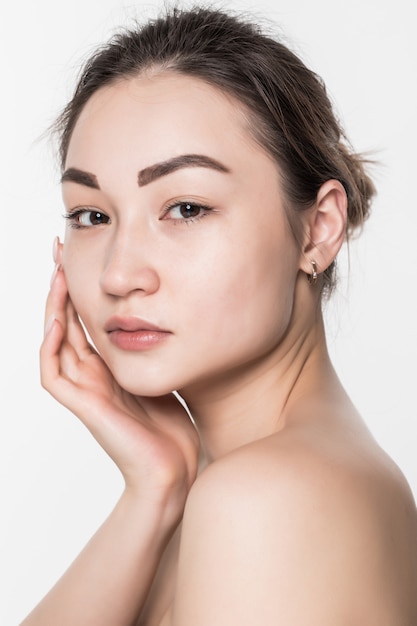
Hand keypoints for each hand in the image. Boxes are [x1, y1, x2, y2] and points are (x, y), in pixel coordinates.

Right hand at [41, 265, 199, 517]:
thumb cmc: (172, 429)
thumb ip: (151, 350)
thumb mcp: (162, 374)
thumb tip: (160, 318)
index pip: (83, 320)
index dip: (78, 289)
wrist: (174, 470)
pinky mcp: (84, 407)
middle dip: (60, 286)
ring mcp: (85, 391)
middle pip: (64, 323)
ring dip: (53, 307)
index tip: (79, 255)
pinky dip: (50, 346)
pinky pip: (54, 373)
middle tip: (58, 250)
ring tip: (57, 273)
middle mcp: (91, 375)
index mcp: (106, 368)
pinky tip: (58, 319)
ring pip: (54, 342)